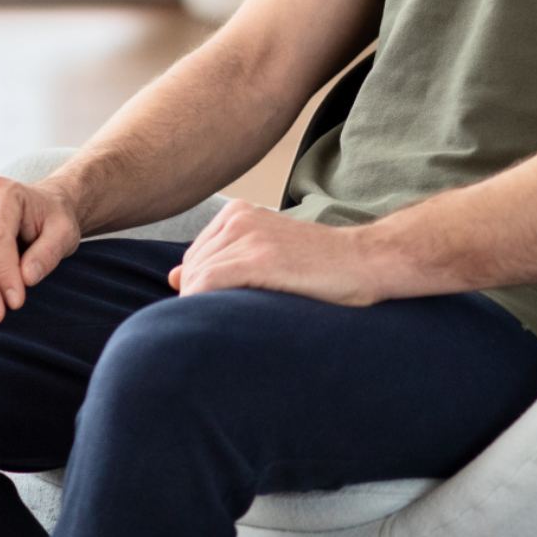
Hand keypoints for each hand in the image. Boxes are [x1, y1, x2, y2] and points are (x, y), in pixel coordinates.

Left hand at [168, 202, 394, 307]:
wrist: (363, 262)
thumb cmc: (318, 267)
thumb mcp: (265, 253)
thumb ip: (221, 261)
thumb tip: (173, 278)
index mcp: (238, 212)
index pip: (193, 261)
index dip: (202, 292)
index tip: (229, 310)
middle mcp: (238, 217)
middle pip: (190, 270)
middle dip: (202, 301)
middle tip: (235, 322)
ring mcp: (248, 235)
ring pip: (194, 279)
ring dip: (206, 309)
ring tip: (240, 323)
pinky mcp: (258, 258)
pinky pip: (205, 285)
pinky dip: (205, 308)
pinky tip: (231, 323)